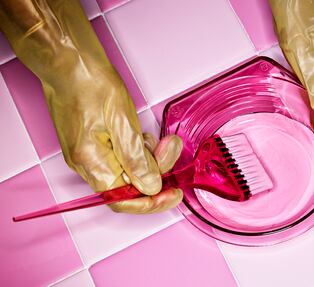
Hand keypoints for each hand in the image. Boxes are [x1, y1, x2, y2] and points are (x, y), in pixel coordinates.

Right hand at [0, 0, 182, 211]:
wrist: (69, 63)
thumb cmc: (90, 84)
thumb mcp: (122, 121)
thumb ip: (136, 158)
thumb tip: (150, 186)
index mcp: (92, 162)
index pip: (124, 201)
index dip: (152, 202)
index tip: (174, 193)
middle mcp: (87, 164)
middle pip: (129, 186)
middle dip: (156, 170)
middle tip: (171, 148)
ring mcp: (89, 155)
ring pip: (127, 171)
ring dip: (149, 159)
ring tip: (159, 139)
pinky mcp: (93, 145)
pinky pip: (120, 158)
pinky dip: (138, 151)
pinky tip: (143, 136)